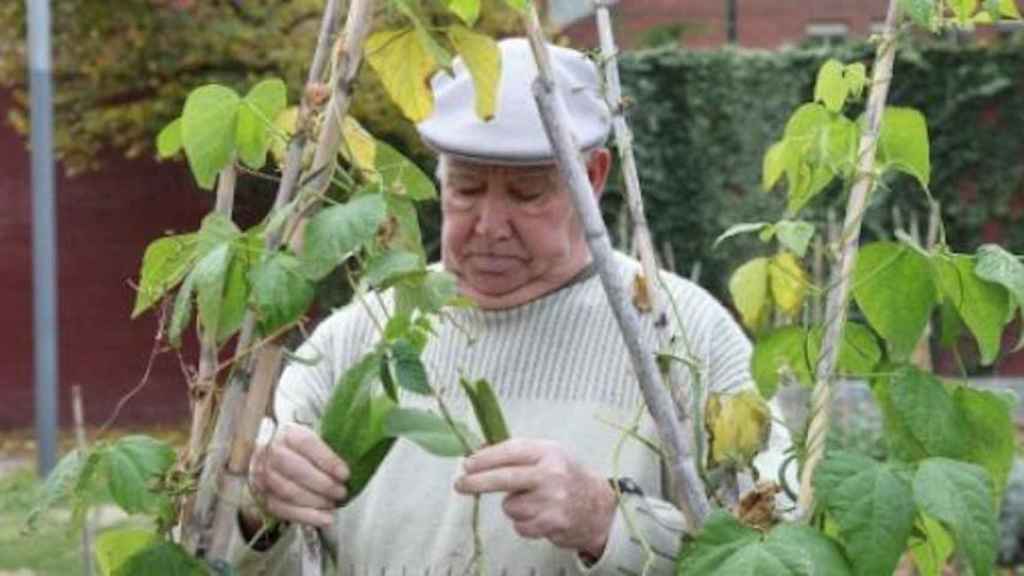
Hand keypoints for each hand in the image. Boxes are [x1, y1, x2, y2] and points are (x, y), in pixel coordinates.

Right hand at [246, 422, 349, 530]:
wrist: (271, 457)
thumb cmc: (300, 449)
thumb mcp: (315, 438)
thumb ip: (331, 448)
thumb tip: (357, 459)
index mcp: (288, 434)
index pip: (306, 444)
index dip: (327, 460)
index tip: (345, 474)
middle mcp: (271, 453)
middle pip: (296, 470)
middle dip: (323, 485)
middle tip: (341, 492)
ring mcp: (263, 476)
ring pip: (288, 491)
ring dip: (315, 501)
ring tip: (333, 504)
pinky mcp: (263, 496)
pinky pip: (283, 510)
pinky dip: (306, 516)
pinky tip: (323, 518)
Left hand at [454, 438, 616, 558]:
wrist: (601, 507)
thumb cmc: (568, 478)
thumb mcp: (549, 455)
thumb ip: (518, 454)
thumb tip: (478, 452)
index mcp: (549, 452)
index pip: (510, 451)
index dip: (485, 458)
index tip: (467, 464)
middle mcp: (551, 474)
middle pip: (504, 478)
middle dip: (477, 482)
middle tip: (460, 484)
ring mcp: (552, 500)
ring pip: (510, 506)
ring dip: (514, 507)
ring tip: (533, 502)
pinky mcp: (551, 524)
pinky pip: (519, 526)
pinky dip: (524, 523)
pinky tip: (540, 515)